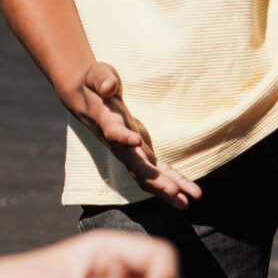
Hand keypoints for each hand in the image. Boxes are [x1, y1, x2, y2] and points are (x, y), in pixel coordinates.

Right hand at [69, 62, 201, 205]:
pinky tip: (190, 194)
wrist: (87, 100)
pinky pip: (158, 170)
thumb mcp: (97, 74)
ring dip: (167, 189)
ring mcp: (129, 151)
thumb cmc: (93, 83)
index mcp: (107, 122)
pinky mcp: (141, 153)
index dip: (122, 137)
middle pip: (134, 166)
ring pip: (147, 176)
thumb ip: (103, 80)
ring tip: (187, 203)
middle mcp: (118, 143)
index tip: (134, 140)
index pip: (113, 132)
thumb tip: (109, 86)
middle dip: (154, 179)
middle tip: (173, 192)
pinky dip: (174, 181)